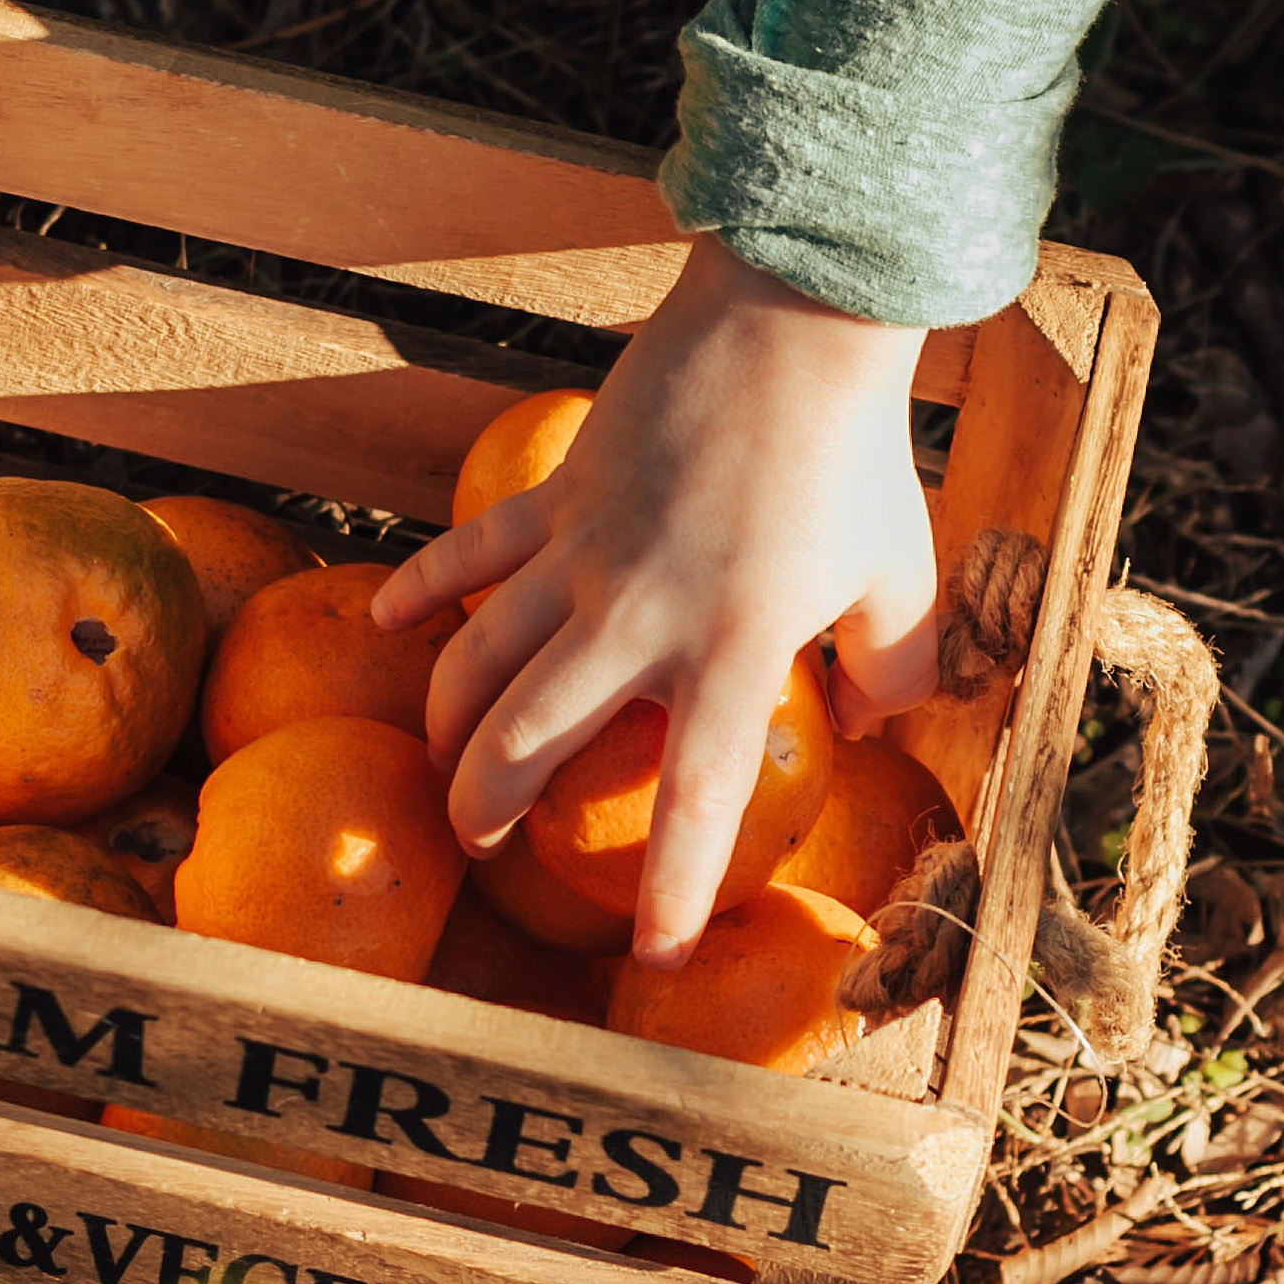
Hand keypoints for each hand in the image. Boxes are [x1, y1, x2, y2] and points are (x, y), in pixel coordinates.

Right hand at [371, 236, 937, 961]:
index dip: (668, 887)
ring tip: (436, 763)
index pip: (693, 801)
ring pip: (479, 658)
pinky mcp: (555, 493)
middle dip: (489, 804)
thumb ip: (892, 669)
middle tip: (480, 840)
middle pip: (530, 740)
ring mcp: (582, 554)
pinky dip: (421, 586)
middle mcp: (638, 619)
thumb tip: (866, 718)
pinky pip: (470, 551)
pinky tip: (384, 618)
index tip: (648, 955)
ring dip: (444, 719)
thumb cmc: (856, 459)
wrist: (791, 328)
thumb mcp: (900, 579)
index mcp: (730, 653)